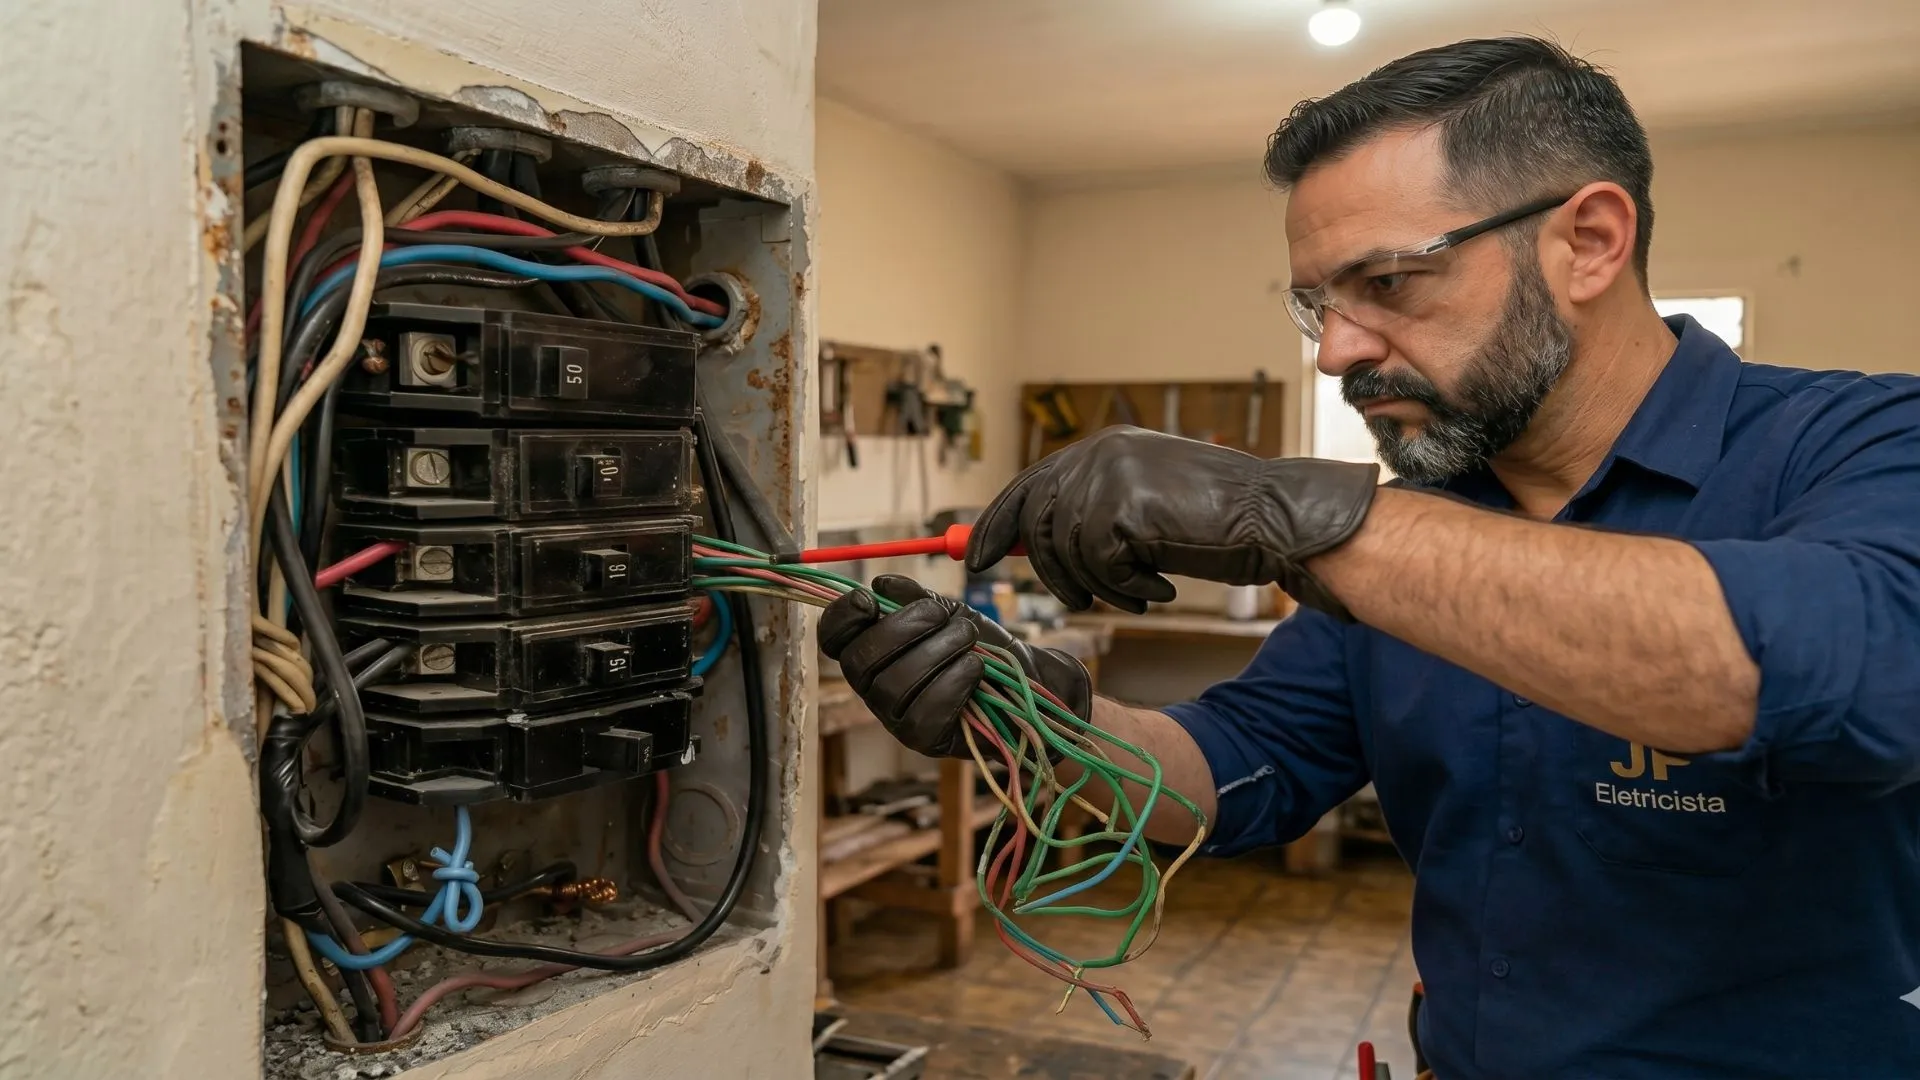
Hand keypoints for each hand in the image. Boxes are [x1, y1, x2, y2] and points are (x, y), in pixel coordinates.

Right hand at [817, 575, 1091, 758]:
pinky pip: (924, 714)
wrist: (1024, 677)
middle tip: (942, 614)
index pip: (832, 637)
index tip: (870, 598)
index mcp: (871, 650)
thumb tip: (883, 583)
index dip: (841, 617)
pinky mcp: (923, 740)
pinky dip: (952, 683)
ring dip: (937, 651)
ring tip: (968, 639)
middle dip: (901, 629)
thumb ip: (914, 596)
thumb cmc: (976, 644)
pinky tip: (974, 669)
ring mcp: (895, 717)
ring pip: (894, 685)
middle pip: (859, 661)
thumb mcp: (946, 611)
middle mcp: (874, 687)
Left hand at [967, 426, 1379, 618]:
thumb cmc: (1216, 523)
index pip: (1031, 484)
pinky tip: (1161, 587)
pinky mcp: (1122, 506)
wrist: (1270, 519)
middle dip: (1047, 570)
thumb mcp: (1144, 509)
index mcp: (1104, 447)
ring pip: (1065, 549)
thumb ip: (1091, 514)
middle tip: (1077, 600)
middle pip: (1035, 518)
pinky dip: (1126, 589)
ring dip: (1100, 586)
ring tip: (1141, 591)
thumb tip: (1028, 542)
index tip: (977, 558)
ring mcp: (1109, 475)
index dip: (999, 524)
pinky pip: (1097, 565)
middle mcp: (1100, 452)